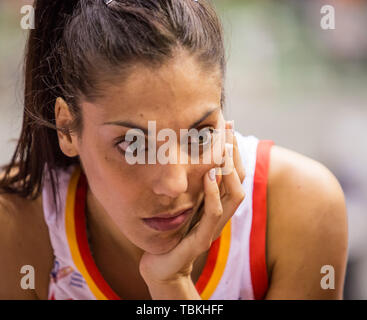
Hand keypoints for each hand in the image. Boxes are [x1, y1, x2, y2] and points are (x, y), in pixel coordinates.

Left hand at [139, 121, 245, 288]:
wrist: (161, 266)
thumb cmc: (172, 232)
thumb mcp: (185, 204)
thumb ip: (193, 186)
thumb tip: (192, 156)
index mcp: (218, 205)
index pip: (234, 175)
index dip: (234, 152)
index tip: (228, 127)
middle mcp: (220, 216)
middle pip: (240, 181)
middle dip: (235, 154)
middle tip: (229, 130)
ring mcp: (213, 228)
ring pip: (234, 196)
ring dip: (230, 170)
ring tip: (223, 148)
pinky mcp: (200, 241)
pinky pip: (213, 215)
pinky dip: (214, 194)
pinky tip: (208, 176)